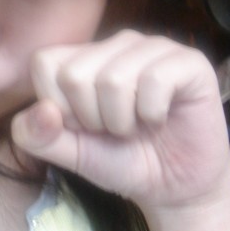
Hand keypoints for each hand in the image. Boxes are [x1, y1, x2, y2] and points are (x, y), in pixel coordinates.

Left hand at [11, 30, 229, 230]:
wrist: (175, 187)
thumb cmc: (122, 161)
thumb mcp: (72, 154)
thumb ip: (41, 137)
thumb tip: (40, 111)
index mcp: (82, 56)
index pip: (43, 63)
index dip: (58, 106)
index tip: (83, 125)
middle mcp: (114, 43)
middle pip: (74, 75)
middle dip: (91, 119)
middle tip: (114, 128)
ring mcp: (152, 47)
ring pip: (113, 80)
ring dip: (122, 122)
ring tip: (137, 125)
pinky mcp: (189, 61)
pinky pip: (154, 81)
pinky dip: (153, 115)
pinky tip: (160, 118)